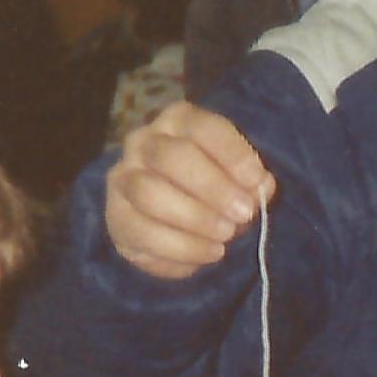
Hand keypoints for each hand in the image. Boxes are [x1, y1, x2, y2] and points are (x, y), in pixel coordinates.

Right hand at [104, 101, 274, 278]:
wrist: (177, 215)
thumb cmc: (218, 185)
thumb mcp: (239, 176)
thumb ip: (251, 179)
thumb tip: (261, 187)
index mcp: (178, 121)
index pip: (202, 128)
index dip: (232, 154)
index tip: (257, 181)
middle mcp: (143, 143)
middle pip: (170, 157)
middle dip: (212, 188)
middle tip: (243, 214)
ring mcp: (123, 179)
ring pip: (149, 194)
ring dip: (193, 219)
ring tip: (225, 237)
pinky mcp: (116, 218)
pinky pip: (141, 234)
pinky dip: (180, 249)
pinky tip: (208, 254)